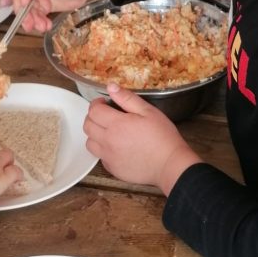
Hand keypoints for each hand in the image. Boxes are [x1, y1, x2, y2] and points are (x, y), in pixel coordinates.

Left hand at [84, 84, 201, 193]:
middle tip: (105, 114)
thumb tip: (110, 87)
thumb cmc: (162, 136)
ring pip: (90, 143)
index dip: (96, 103)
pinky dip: (103, 149)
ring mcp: (109, 157)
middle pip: (87, 126)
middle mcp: (108, 141)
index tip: (104, 102)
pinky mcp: (113, 169)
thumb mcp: (148, 111)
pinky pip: (100, 157)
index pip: (94, 111)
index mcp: (116, 124)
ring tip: (108, 131)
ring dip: (95, 134)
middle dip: (93, 116)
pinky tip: (116, 146)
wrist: (170, 164)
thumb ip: (127, 98)